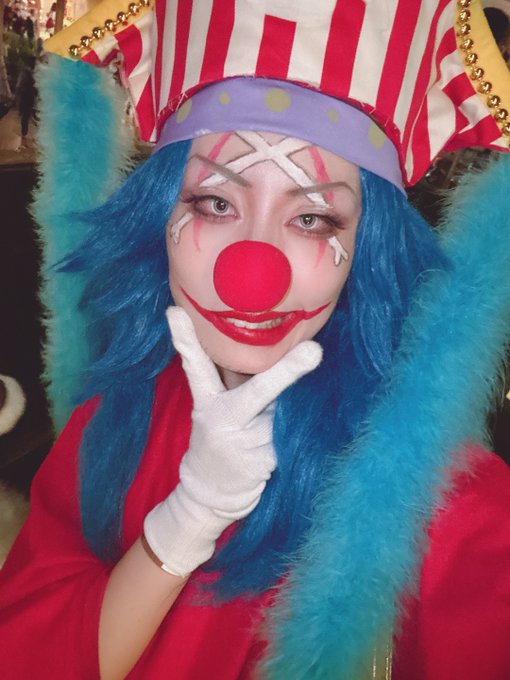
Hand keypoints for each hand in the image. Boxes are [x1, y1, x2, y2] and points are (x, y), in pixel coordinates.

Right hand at [143, 307, 321, 576]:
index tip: (176, 312)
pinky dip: (299, 431)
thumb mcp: (218, 409)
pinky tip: (290, 439)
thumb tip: (271, 348)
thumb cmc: (222, 438)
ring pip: (284, 415)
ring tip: (284, 421)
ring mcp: (244, 445)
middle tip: (315, 351)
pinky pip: (293, 437)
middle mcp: (222, 420)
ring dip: (295, 411)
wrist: (210, 494)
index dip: (185, 340)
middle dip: (288, 372)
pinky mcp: (264, 465)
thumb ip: (237, 382)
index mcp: (207, 403)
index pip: (196, 367)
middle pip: (258, 392)